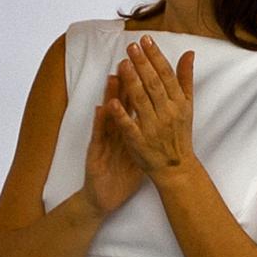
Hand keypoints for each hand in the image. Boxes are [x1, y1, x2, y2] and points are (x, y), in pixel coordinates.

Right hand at [82, 72, 143, 215]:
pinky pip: (99, 135)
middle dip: (126, 82)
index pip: (134, 102)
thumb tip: (161, 114)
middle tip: (129, 60)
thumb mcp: (137, 149)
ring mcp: (104, 140)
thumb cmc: (121, 173)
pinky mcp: (95, 152)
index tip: (147, 65)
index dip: (141, 85)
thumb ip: (146, 129)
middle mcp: (114, 131)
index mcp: (126, 129)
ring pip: (108, 114)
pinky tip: (101, 108)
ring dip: (110, 95)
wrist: (105, 196)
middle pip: (121, 103)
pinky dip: (101, 121)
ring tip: (114, 76)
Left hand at [109, 37, 196, 177]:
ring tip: (122, 64)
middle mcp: (167, 112)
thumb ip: (185, 78)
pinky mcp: (139, 141)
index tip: (146, 40)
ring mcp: (152, 127)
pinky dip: (121, 115)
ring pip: (141, 101)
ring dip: (132, 82)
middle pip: (154, 84)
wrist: (176, 166)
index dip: (155, 56)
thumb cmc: (179, 133)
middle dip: (143, 64)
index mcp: (178, 102)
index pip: (166, 75)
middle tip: (131, 46)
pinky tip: (111, 102)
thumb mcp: (187, 105)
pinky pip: (129, 126)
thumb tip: (189, 53)